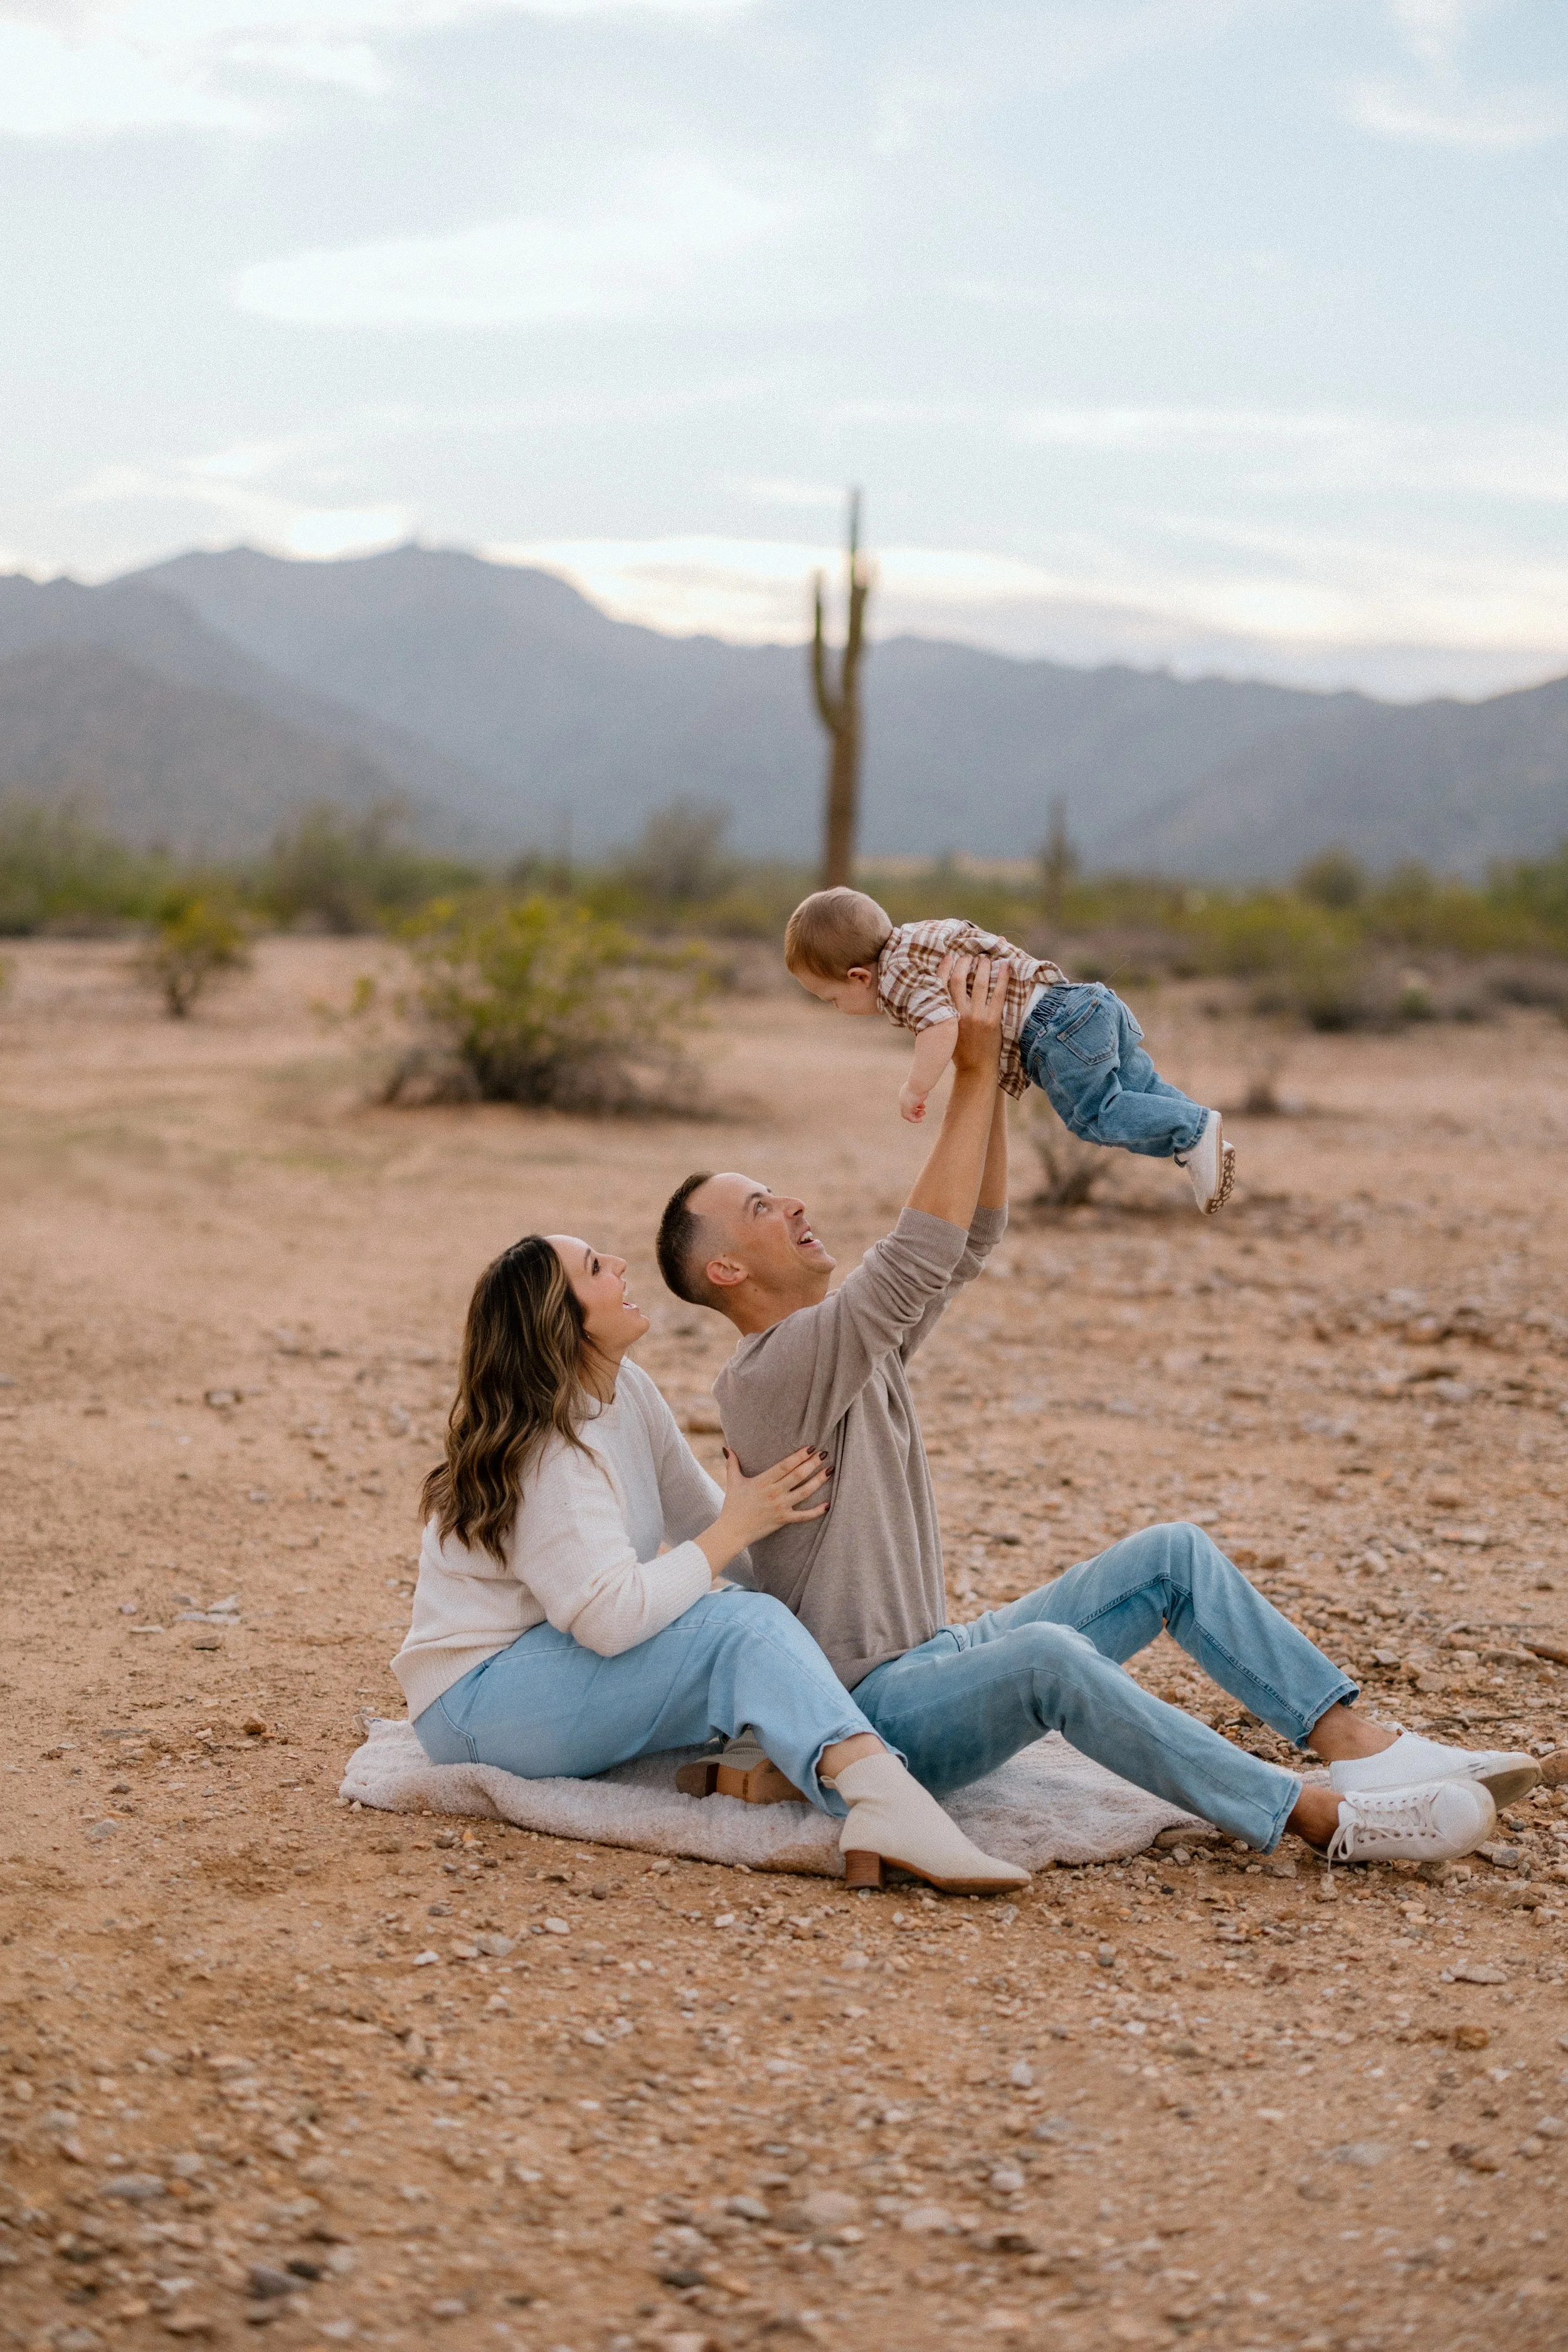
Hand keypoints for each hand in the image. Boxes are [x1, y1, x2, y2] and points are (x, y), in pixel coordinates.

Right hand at [715, 1444, 830, 1550]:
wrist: (732, 1531)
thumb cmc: (733, 1505)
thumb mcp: (732, 1481)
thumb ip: (732, 1463)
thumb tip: (727, 1447)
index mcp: (762, 1481)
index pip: (785, 1466)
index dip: (799, 1456)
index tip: (810, 1447)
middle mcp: (773, 1493)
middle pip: (798, 1476)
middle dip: (812, 1464)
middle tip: (824, 1454)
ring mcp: (780, 1507)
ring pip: (804, 1492)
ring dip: (818, 1481)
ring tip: (830, 1470)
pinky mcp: (784, 1519)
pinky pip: (804, 1516)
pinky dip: (817, 1511)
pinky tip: (828, 1504)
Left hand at [898, 1083, 928, 1123]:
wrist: (918, 1083)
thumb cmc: (921, 1083)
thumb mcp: (920, 1087)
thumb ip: (921, 1089)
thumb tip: (925, 1089)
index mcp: (904, 1094)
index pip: (907, 1104)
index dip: (915, 1107)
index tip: (923, 1106)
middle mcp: (902, 1099)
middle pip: (906, 1110)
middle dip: (915, 1112)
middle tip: (923, 1111)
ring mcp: (904, 1104)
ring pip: (907, 1115)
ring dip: (916, 1116)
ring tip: (923, 1112)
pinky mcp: (907, 1108)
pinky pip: (909, 1118)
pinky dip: (915, 1120)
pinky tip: (920, 1120)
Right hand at [948, 953, 1005, 1075]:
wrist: (975, 1069)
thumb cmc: (958, 1050)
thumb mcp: (944, 1031)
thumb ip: (942, 1013)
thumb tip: (941, 992)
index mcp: (944, 1015)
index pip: (942, 985)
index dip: (945, 968)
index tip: (949, 956)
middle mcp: (958, 1013)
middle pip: (959, 980)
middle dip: (964, 963)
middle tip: (969, 955)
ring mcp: (976, 1016)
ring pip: (979, 984)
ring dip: (983, 967)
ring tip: (986, 958)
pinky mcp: (992, 1021)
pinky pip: (998, 995)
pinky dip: (1002, 979)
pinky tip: (1005, 967)